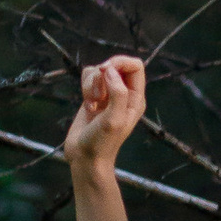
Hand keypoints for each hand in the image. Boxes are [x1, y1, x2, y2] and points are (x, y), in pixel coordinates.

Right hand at [63, 52, 145, 183]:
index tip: (105, 70)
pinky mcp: (93, 97)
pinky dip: (84, 89)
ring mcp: (108, 95)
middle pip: (115, 65)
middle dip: (101, 74)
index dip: (120, 62)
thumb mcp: (114, 119)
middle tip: (97, 95)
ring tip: (92, 105)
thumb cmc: (102, 142)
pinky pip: (88, 78)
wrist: (85, 157)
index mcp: (136, 98)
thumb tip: (110, 70)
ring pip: (98, 71)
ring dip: (91, 85)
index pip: (135, 66)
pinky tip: (88, 107)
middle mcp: (124, 94)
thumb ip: (118, 93)